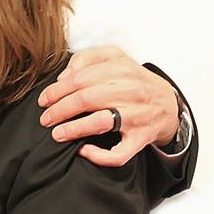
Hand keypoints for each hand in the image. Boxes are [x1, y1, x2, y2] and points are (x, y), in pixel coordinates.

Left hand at [38, 46, 178, 166]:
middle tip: (46, 118)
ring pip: (100, 123)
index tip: (44, 100)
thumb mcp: (115, 58)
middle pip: (86, 99)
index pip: (80, 79)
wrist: (168, 103)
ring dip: (73, 129)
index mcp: (122, 70)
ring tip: (56, 133)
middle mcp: (130, 92)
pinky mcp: (140, 139)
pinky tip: (83, 150)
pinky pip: (118, 153)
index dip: (56, 90)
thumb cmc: (134, 81)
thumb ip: (86, 59)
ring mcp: (136, 117)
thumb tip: (63, 77)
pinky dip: (98, 155)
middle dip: (59, 110)